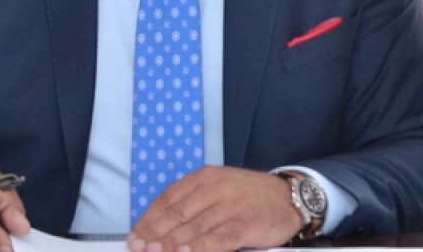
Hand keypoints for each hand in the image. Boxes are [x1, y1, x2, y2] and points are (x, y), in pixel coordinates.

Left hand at [128, 166, 302, 251]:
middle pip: (177, 213)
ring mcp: (232, 205)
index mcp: (204, 177)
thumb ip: (192, 204)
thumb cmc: (248, 196)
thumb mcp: (218, 189)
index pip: (168, 199)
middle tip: (138, 248)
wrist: (289, 196)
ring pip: (195, 226)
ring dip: (171, 243)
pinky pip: (219, 238)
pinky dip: (201, 247)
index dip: (148, 220)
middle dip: (154, 234)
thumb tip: (160, 227)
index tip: (134, 237)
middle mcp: (216, 187)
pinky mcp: (247, 223)